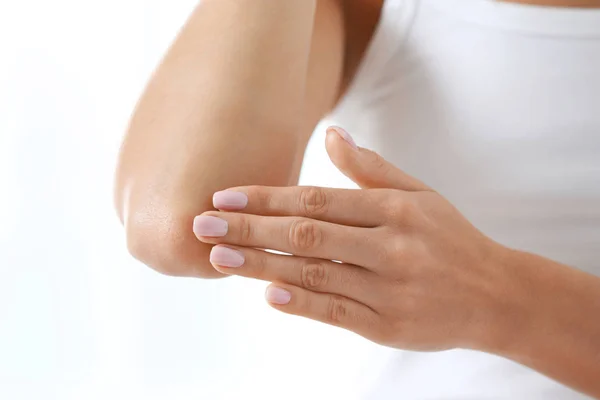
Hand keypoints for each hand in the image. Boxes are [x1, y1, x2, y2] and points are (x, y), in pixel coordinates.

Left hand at [193, 127, 510, 351]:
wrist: (496, 295)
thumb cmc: (451, 238)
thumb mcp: (420, 193)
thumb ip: (372, 168)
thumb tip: (331, 134)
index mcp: (395, 208)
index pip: (317, 199)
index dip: (267, 198)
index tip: (224, 197)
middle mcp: (391, 246)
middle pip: (307, 234)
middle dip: (250, 229)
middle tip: (203, 225)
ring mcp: (389, 288)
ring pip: (314, 274)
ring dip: (261, 266)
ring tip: (218, 258)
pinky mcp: (388, 326)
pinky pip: (336, 312)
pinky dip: (299, 303)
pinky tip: (265, 294)